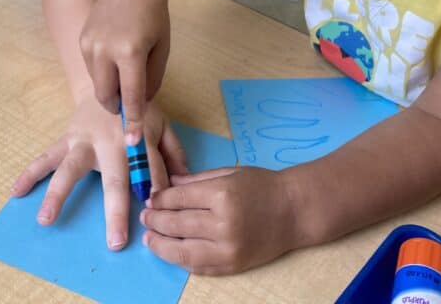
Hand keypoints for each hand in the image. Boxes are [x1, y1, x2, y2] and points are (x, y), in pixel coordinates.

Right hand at [11, 98, 185, 249]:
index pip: (152, 168)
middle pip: (115, 177)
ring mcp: (85, 140)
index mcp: (140, 137)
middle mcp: (112, 141)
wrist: (108, 76)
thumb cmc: (139, 108)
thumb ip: (173, 152)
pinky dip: (30, 174)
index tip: (157, 211)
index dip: (157, 187)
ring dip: (58, 193)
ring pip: (70, 167)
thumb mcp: (162, 122)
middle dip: (116, 208)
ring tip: (45, 218)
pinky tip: (15, 191)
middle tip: (115, 240)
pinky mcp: (66, 139)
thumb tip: (186, 181)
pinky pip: (45, 157)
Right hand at [79, 0, 170, 141]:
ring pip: (96, 83)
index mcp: (131, 52)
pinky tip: (115, 57)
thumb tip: (138, 106)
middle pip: (106, 95)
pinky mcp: (82, 39)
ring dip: (110, 87)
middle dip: (117, 106)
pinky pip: (91, 67)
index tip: (132, 142)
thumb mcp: (162, 50)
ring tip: (125, 72)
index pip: (131, 96)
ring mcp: (90, 43)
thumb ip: (151, 80)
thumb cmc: (154, 17)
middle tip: (129, 104)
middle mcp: (105, 48)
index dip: (133, 121)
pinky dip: (104, 71)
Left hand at [140, 166, 297, 273]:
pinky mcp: (233, 265)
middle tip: (145, 217)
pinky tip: (171, 252)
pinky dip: (181, 260)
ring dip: (161, 245)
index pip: (179, 199)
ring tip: (149, 239)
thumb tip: (168, 185)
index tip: (150, 198)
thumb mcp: (230, 173)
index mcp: (222, 195)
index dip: (160, 199)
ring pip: (183, 251)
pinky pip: (199, 267)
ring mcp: (227, 248)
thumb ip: (197, 180)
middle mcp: (223, 223)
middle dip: (156, 220)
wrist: (295, 210)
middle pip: (177, 224)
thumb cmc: (263, 185)